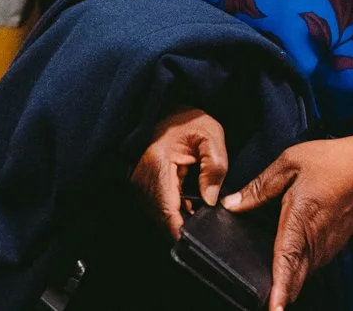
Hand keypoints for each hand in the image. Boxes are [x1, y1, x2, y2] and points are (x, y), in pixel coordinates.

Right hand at [132, 107, 228, 239]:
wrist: (171, 110)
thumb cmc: (191, 122)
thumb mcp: (211, 136)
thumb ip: (215, 167)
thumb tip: (209, 201)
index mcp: (156, 163)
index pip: (166, 211)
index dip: (182, 231)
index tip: (199, 241)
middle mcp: (141, 176)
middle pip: (161, 219)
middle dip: (183, 228)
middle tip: (207, 228)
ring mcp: (138, 182)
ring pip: (158, 216)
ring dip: (177, 220)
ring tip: (199, 216)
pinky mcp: (141, 185)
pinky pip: (157, 208)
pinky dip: (173, 212)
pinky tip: (189, 208)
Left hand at [223, 134, 352, 310]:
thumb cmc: (332, 163)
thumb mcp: (290, 163)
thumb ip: (259, 188)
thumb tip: (230, 205)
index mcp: (300, 218)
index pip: (286, 260)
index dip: (279, 288)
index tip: (274, 310)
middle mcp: (315, 240)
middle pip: (294, 278)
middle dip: (279, 295)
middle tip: (265, 305)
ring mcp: (326, 247)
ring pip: (302, 275)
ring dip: (287, 285)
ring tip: (270, 295)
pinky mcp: (332, 247)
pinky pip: (311, 267)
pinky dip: (297, 273)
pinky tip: (286, 271)